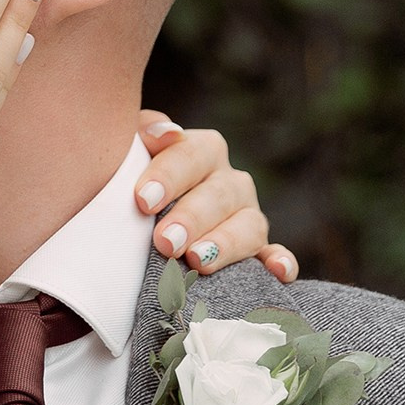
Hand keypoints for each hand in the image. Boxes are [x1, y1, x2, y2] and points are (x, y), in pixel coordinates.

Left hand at [132, 112, 297, 281]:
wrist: (135, 221)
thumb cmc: (125, 185)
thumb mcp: (128, 155)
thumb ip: (141, 134)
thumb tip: (165, 132)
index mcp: (200, 152)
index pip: (192, 153)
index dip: (168, 174)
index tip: (142, 199)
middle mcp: (229, 182)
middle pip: (220, 193)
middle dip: (191, 217)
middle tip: (164, 241)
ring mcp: (246, 217)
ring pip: (249, 226)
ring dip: (225, 243)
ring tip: (196, 260)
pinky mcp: (258, 251)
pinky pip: (275, 255)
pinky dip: (280, 262)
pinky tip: (277, 272)